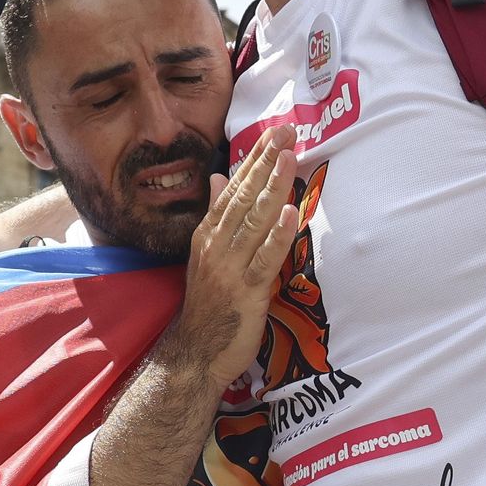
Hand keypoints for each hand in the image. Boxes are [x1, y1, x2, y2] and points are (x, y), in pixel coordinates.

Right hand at [165, 127, 299, 390]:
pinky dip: (276, 236)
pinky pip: (264, 260)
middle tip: (286, 131)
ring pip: (254, 222)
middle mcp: (216, 246)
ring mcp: (230, 268)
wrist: (195, 353)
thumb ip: (215, 216)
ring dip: (272, 188)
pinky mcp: (246, 292)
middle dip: (266, 162)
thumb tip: (216, 178)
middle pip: (243, 197)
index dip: (253, 160)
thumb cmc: (208, 304)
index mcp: (209, 234)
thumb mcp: (206, 255)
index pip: (233, 189)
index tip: (273, 132)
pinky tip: (290, 213)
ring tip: (289, 158)